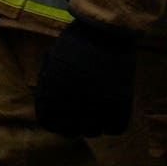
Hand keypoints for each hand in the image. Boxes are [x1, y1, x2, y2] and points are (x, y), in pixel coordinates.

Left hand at [32, 21, 139, 140]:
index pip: (49, 123)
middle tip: (81, 115)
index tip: (63, 116)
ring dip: (94, 125)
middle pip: (70, 132)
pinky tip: (112, 112)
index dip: (56, 121)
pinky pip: (115, 128)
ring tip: (97, 112)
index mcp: (50, 95)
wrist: (103, 33)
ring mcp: (95, 107)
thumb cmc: (75, 42)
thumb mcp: (52, 61)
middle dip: (74, 125)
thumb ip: (48, 82)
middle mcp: (70, 106)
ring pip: (92, 132)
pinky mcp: (118, 104)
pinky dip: (114, 124)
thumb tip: (48, 96)